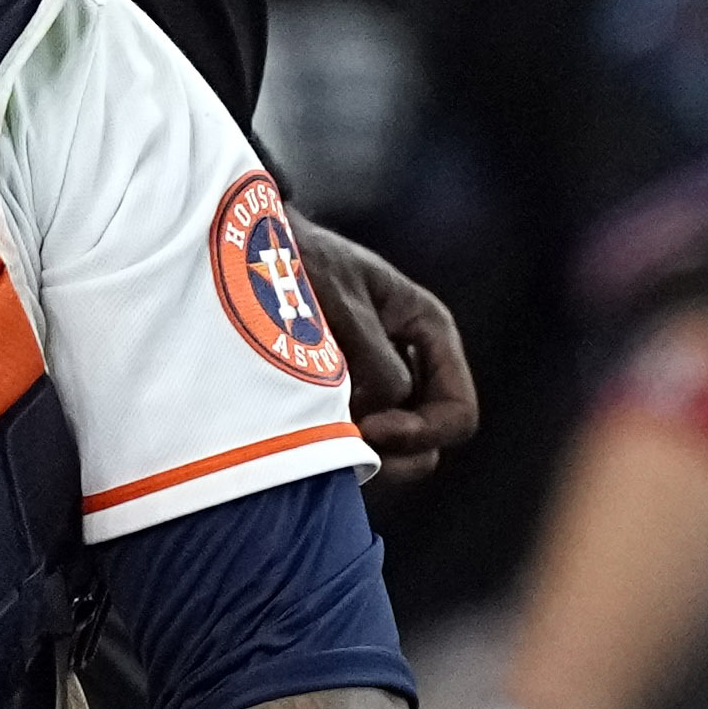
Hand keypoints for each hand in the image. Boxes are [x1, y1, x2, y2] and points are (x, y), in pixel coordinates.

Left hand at [301, 214, 477, 482]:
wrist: (249, 250)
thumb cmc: (302, 261)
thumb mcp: (343, 305)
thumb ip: (374, 362)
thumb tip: (380, 417)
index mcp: (430, 333)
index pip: (458, 414)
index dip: (422, 433)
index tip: (370, 428)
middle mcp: (413, 367)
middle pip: (427, 448)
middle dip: (390, 456)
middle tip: (339, 441)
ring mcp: (379, 389)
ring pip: (390, 457)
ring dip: (358, 456)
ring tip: (315, 432)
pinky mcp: (343, 405)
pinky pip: (352, 449)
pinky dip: (333, 450)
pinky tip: (301, 430)